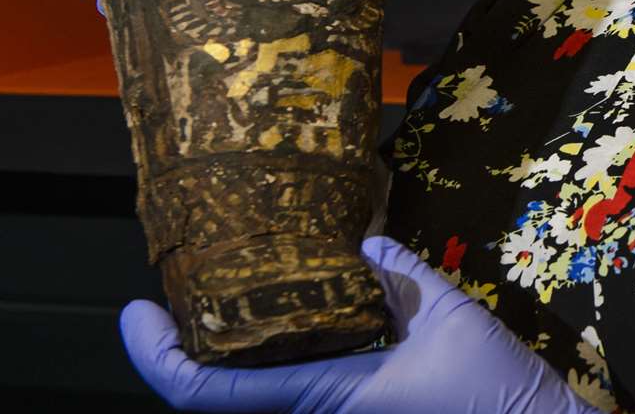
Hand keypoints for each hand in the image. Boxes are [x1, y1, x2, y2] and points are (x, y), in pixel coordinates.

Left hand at [120, 235, 589, 413]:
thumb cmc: (496, 392)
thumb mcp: (450, 316)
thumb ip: (400, 274)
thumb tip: (363, 237)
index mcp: (325, 398)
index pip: (208, 392)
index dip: (156, 357)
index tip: (137, 312)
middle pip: (217, 400)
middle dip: (182, 352)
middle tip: (170, 300)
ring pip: (254, 401)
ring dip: (224, 362)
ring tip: (217, 306)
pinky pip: (293, 397)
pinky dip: (271, 367)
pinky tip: (286, 329)